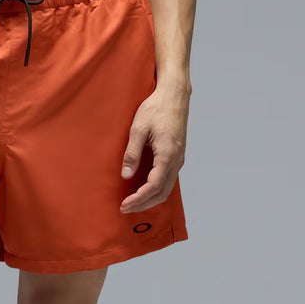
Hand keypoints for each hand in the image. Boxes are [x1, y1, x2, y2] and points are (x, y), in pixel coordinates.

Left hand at [118, 82, 188, 212]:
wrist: (174, 95)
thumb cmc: (156, 108)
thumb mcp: (138, 128)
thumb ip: (132, 153)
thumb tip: (126, 175)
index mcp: (167, 154)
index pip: (154, 186)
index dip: (139, 198)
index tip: (125, 205)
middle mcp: (176, 160)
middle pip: (162, 192)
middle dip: (144, 204)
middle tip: (125, 208)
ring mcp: (179, 158)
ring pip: (167, 188)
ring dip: (151, 198)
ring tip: (133, 203)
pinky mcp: (177, 155)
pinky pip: (169, 179)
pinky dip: (157, 190)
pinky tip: (144, 189)